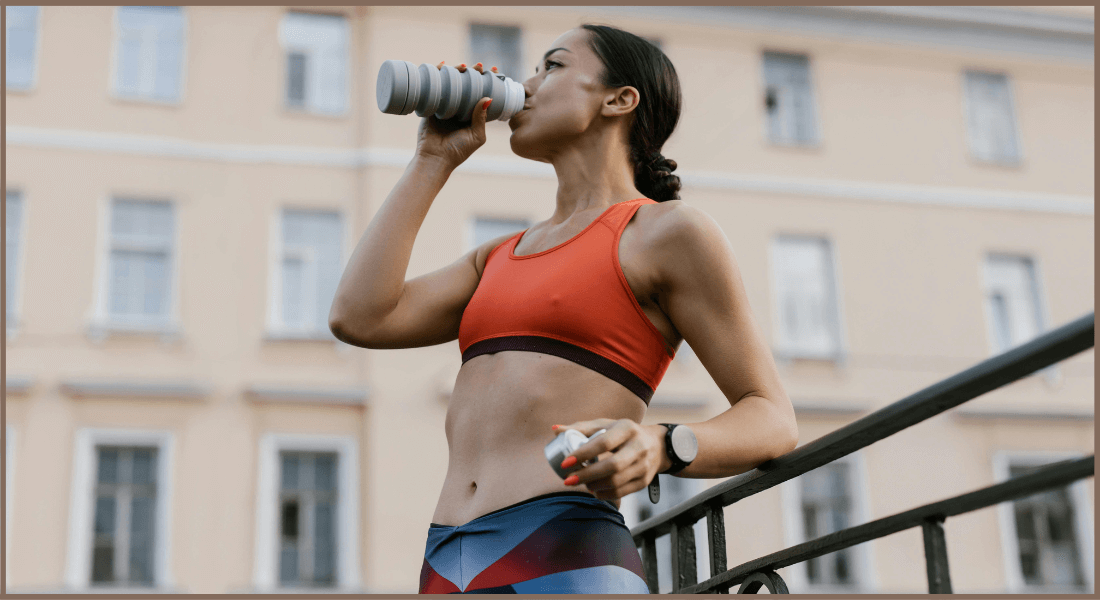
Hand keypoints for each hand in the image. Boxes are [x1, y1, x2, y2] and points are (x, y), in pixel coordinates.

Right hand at [415, 62, 497, 169]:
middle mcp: (459, 109)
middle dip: (473, 74)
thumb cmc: (458, 151)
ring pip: (452, 84)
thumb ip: (481, 118)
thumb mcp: (476, 136)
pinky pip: (435, 88)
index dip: (488, 82)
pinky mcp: (431, 105)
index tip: (494, 72)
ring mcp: (445, 106)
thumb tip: (488, 98)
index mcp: (471, 116)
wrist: (435, 158)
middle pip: (467, 86)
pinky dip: (438, 76)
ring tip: (463, 66)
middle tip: (479, 66)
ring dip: (457, 72)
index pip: (481, 94)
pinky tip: (442, 66)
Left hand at [551, 418, 670, 501]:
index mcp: (627, 429)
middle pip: (612, 465)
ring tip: (581, 483)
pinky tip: (594, 490)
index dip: (583, 453)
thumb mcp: (607, 424)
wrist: (658, 445)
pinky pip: (622, 492)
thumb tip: (555, 430)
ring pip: (616, 481)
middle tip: (568, 480)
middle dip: (587, 475)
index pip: (604, 442)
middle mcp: (639, 446)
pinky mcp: (644, 480)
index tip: (565, 462)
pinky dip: (604, 494)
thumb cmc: (625, 433)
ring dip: (594, 485)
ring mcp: (644, 465)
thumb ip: (581, 428)